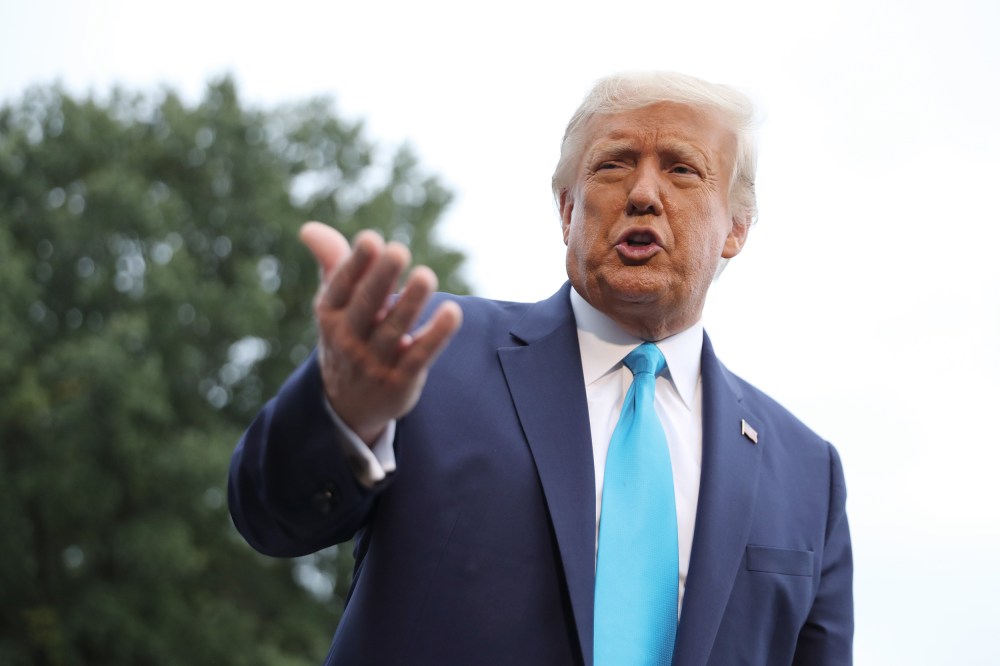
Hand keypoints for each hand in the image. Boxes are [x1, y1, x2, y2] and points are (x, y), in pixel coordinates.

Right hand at [299, 222, 462, 445]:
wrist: (348, 405)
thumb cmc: (347, 336)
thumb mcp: (335, 304)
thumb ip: (332, 263)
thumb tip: (309, 228)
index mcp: (330, 314)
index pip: (341, 286)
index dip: (355, 264)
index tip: (371, 239)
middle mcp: (347, 338)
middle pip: (366, 306)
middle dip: (381, 279)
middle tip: (398, 251)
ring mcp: (373, 362)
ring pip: (394, 330)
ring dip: (410, 302)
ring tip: (426, 276)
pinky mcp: (400, 381)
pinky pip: (419, 356)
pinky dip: (436, 336)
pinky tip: (452, 312)